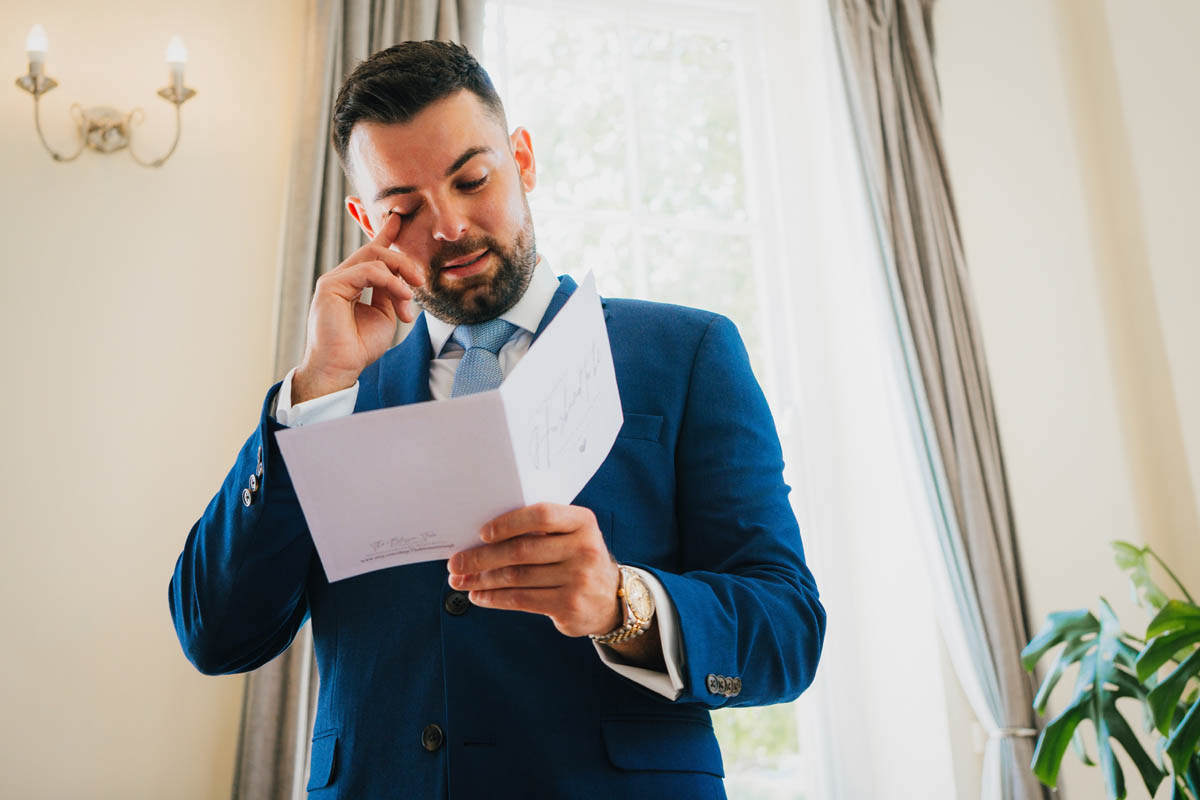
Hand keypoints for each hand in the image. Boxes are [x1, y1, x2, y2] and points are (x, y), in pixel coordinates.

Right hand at [293, 210, 425, 402]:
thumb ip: (391, 293)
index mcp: (353, 283)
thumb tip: (402, 279)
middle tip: (420, 279)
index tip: (398, 219)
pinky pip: (368, 271)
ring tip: (411, 296)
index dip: (384, 234)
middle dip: (402, 260)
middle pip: (375, 252)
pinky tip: (402, 296)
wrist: (341, 367)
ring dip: (400, 274)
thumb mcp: (385, 315)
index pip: (370, 252)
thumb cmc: (360, 346)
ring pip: (374, 258)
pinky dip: (390, 281)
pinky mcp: (331, 286)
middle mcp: (341, 277)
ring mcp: (334, 280)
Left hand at [446, 502, 622, 637]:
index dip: (509, 523)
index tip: (481, 533)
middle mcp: (584, 549)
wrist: (611, 598)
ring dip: (482, 580)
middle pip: (522, 551)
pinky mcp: (569, 606)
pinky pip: (522, 600)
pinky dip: (495, 598)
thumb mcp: (571, 536)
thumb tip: (480, 538)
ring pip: (517, 577)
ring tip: (460, 581)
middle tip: (455, 563)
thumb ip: (539, 531)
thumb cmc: (577, 559)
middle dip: (482, 557)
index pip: (542, 515)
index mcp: (582, 522)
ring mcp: (579, 579)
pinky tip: (479, 595)